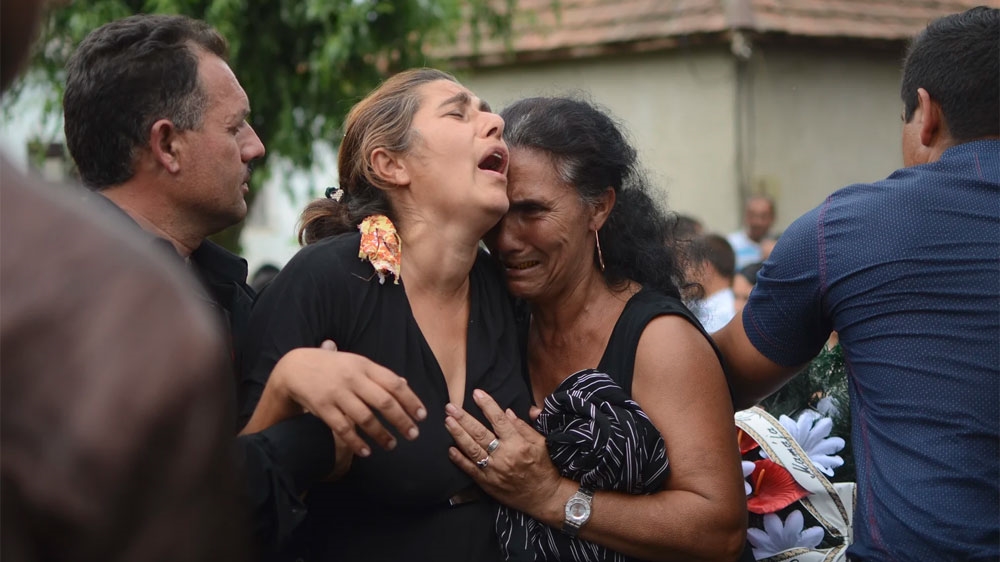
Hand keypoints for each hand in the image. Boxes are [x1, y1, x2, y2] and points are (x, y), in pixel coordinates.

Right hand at [245, 340, 426, 457]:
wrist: (296, 367)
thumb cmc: (334, 367)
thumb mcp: (357, 363)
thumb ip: (379, 375)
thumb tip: (405, 384)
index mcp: (365, 365)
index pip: (394, 384)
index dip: (411, 401)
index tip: (422, 416)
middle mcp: (353, 378)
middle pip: (384, 402)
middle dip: (401, 421)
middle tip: (413, 435)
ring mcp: (337, 393)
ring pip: (365, 418)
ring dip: (381, 435)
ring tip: (391, 445)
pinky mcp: (323, 408)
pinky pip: (343, 429)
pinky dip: (356, 443)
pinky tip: (366, 452)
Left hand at [445, 389, 569, 519]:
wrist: (544, 497)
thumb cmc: (544, 467)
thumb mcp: (540, 443)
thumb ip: (524, 427)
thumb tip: (507, 413)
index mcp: (518, 443)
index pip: (499, 420)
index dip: (487, 405)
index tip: (476, 393)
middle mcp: (504, 456)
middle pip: (480, 433)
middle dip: (463, 418)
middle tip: (450, 407)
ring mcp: (493, 471)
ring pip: (472, 449)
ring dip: (458, 434)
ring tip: (447, 422)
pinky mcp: (487, 484)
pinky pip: (470, 469)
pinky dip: (459, 459)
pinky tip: (450, 449)